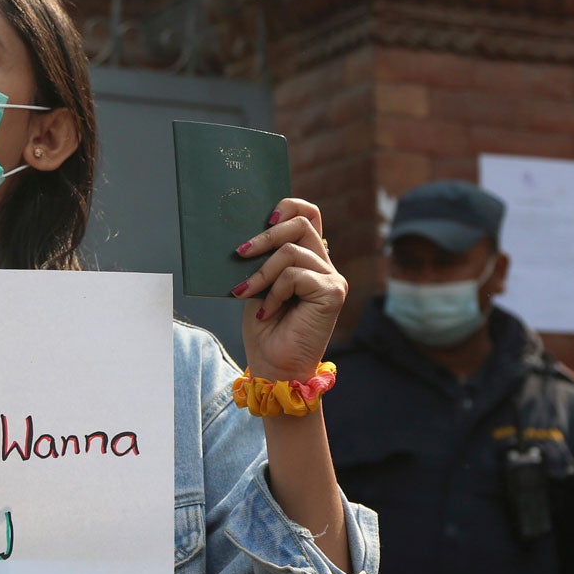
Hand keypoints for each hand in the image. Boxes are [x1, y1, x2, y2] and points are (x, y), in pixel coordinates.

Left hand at [232, 198, 347, 382]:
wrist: (274, 367)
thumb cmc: (265, 330)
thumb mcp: (258, 284)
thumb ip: (263, 257)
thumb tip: (248, 231)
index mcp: (310, 259)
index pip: (309, 214)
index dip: (288, 206)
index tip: (264, 219)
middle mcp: (325, 265)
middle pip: (302, 222)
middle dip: (266, 234)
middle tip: (240, 252)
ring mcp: (332, 279)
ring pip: (293, 250)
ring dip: (262, 272)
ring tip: (245, 292)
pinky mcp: (333, 292)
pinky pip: (295, 275)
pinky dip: (274, 292)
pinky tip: (267, 312)